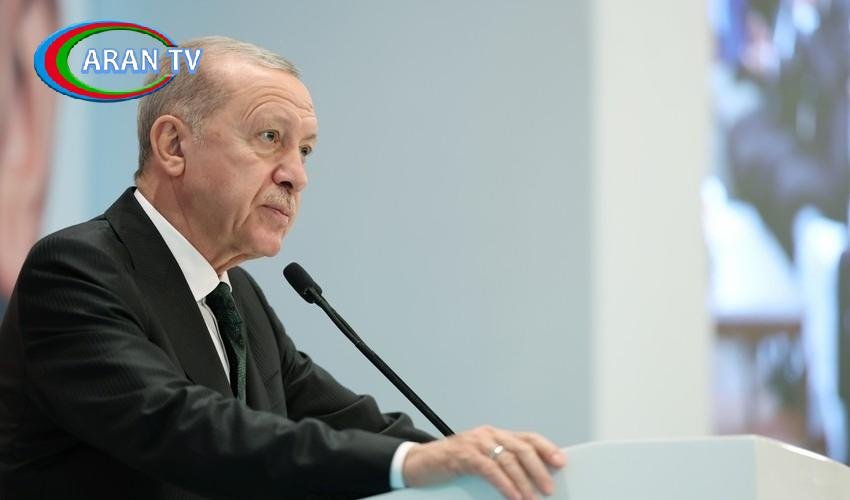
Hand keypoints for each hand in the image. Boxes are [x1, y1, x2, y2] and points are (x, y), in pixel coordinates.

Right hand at [402, 426, 565, 499]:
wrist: (419, 463)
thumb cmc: (451, 465)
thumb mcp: (480, 461)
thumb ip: (500, 464)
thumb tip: (529, 481)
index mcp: (495, 435)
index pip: (527, 437)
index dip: (546, 448)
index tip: (562, 461)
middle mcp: (488, 434)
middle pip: (521, 448)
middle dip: (538, 468)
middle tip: (549, 488)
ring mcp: (475, 443)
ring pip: (508, 459)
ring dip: (524, 481)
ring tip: (533, 498)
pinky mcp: (464, 455)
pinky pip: (490, 469)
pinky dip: (504, 484)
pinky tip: (513, 496)